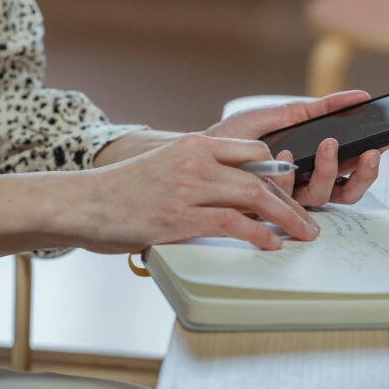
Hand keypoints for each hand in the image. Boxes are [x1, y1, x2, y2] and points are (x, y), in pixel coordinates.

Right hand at [61, 133, 319, 252]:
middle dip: (292, 202)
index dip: (280, 174)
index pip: (253, 151)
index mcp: (193, 144)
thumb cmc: (121, 192)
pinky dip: (256, 234)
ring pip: (253, 195)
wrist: (79, 203)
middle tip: (309, 222)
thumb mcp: (165, 169)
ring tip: (302, 235)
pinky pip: (230, 223)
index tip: (294, 193)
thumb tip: (238, 201)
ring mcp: (185, 188)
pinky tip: (269, 244)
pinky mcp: (176, 218)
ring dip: (285, 218)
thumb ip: (200, 176)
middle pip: (261, 175)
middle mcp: (193, 161)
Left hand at [205, 91, 384, 206]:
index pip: (351, 169)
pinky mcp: (265, 207)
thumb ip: (315, 109)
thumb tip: (356, 96)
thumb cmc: (233, 136)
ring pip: (323, 197)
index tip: (382, 144)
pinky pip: (286, 199)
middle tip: (364, 150)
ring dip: (330, 171)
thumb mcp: (279, 114)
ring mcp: (286, 199)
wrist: (195, 152)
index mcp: (311, 165)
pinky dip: (289, 176)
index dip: (370, 163)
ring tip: (326, 145)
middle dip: (361, 172)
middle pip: (347, 192)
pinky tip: (285, 156)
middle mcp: (303, 187)